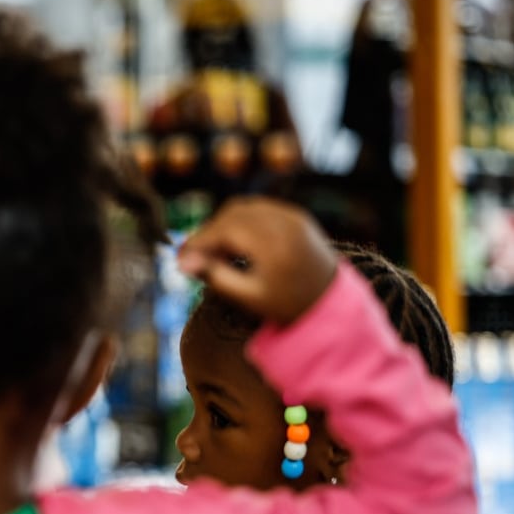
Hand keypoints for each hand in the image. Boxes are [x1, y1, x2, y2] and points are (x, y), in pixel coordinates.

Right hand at [177, 197, 337, 325]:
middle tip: (194, 256)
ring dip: (223, 225)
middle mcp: (285, 223)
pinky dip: (241, 222)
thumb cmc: (289, 305)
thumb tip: (182, 260)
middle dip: (209, 232)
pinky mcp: (297, 216)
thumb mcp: (249, 296)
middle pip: (232, 214)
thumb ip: (215, 276)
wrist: (332, 302)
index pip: (224, 230)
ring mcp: (293, 216)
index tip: (180, 259)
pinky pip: (260, 209)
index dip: (198, 242)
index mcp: (274, 244)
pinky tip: (236, 244)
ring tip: (214, 253)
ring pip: (244, 208)